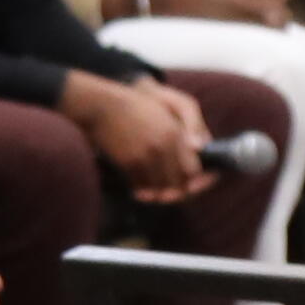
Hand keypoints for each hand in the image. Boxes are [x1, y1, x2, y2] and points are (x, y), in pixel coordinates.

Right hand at [60, 70, 213, 201]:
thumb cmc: (136, 108)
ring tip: (157, 195)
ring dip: (159, 193)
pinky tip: (141, 190)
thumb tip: (200, 150)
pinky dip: (142, 189)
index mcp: (176, 134)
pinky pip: (140, 185)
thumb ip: (187, 132)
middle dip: (179, 193)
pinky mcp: (129, 162)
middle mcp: (164, 147)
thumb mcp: (167, 113)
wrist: (104, 107)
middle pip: (178, 183)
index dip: (198, 182)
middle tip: (174, 196)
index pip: (194, 170)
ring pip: (159, 187)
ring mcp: (146, 156)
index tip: (197, 187)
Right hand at [140, 0, 292, 27]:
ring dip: (268, 27)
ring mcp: (215, 16)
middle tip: (287, 15)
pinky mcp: (210, 31)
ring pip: (251, 24)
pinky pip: (238, 35)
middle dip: (277, 13)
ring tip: (279, 29)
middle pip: (258, 7)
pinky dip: (253, 36)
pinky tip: (262, 39)